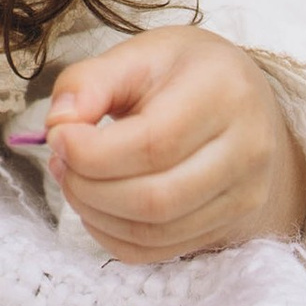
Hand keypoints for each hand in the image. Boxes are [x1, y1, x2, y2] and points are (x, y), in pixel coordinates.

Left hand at [43, 29, 305, 262]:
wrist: (240, 98)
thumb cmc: (183, 73)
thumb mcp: (137, 55)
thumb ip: (89, 82)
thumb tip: (58, 125)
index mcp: (224, 92)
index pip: (152, 145)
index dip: (91, 152)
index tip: (58, 136)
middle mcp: (247, 149)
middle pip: (155, 198)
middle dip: (88, 188)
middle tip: (61, 162)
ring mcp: (244, 194)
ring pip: (156, 232)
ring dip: (96, 214)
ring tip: (74, 180)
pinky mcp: (230, 225)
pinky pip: (160, 250)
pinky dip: (114, 236)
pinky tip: (97, 206)